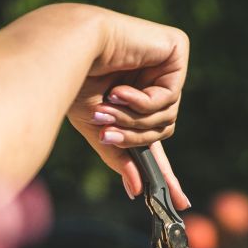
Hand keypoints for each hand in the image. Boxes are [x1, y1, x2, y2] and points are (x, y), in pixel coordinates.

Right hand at [66, 10, 191, 209]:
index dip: (167, 171)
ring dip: (134, 119)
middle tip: (106, 133)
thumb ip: (120, 156)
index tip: (180, 201)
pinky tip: (121, 91)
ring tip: (108, 107)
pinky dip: (143, 102)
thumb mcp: (97, 129)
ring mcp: (167, 64)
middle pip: (162, 129)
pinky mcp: (176, 49)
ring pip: (167, 116)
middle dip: (134, 136)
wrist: (67, 46)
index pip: (157, 138)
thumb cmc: (73, 80)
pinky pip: (170, 96)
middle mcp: (154, 79)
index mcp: (136, 97)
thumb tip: (137, 190)